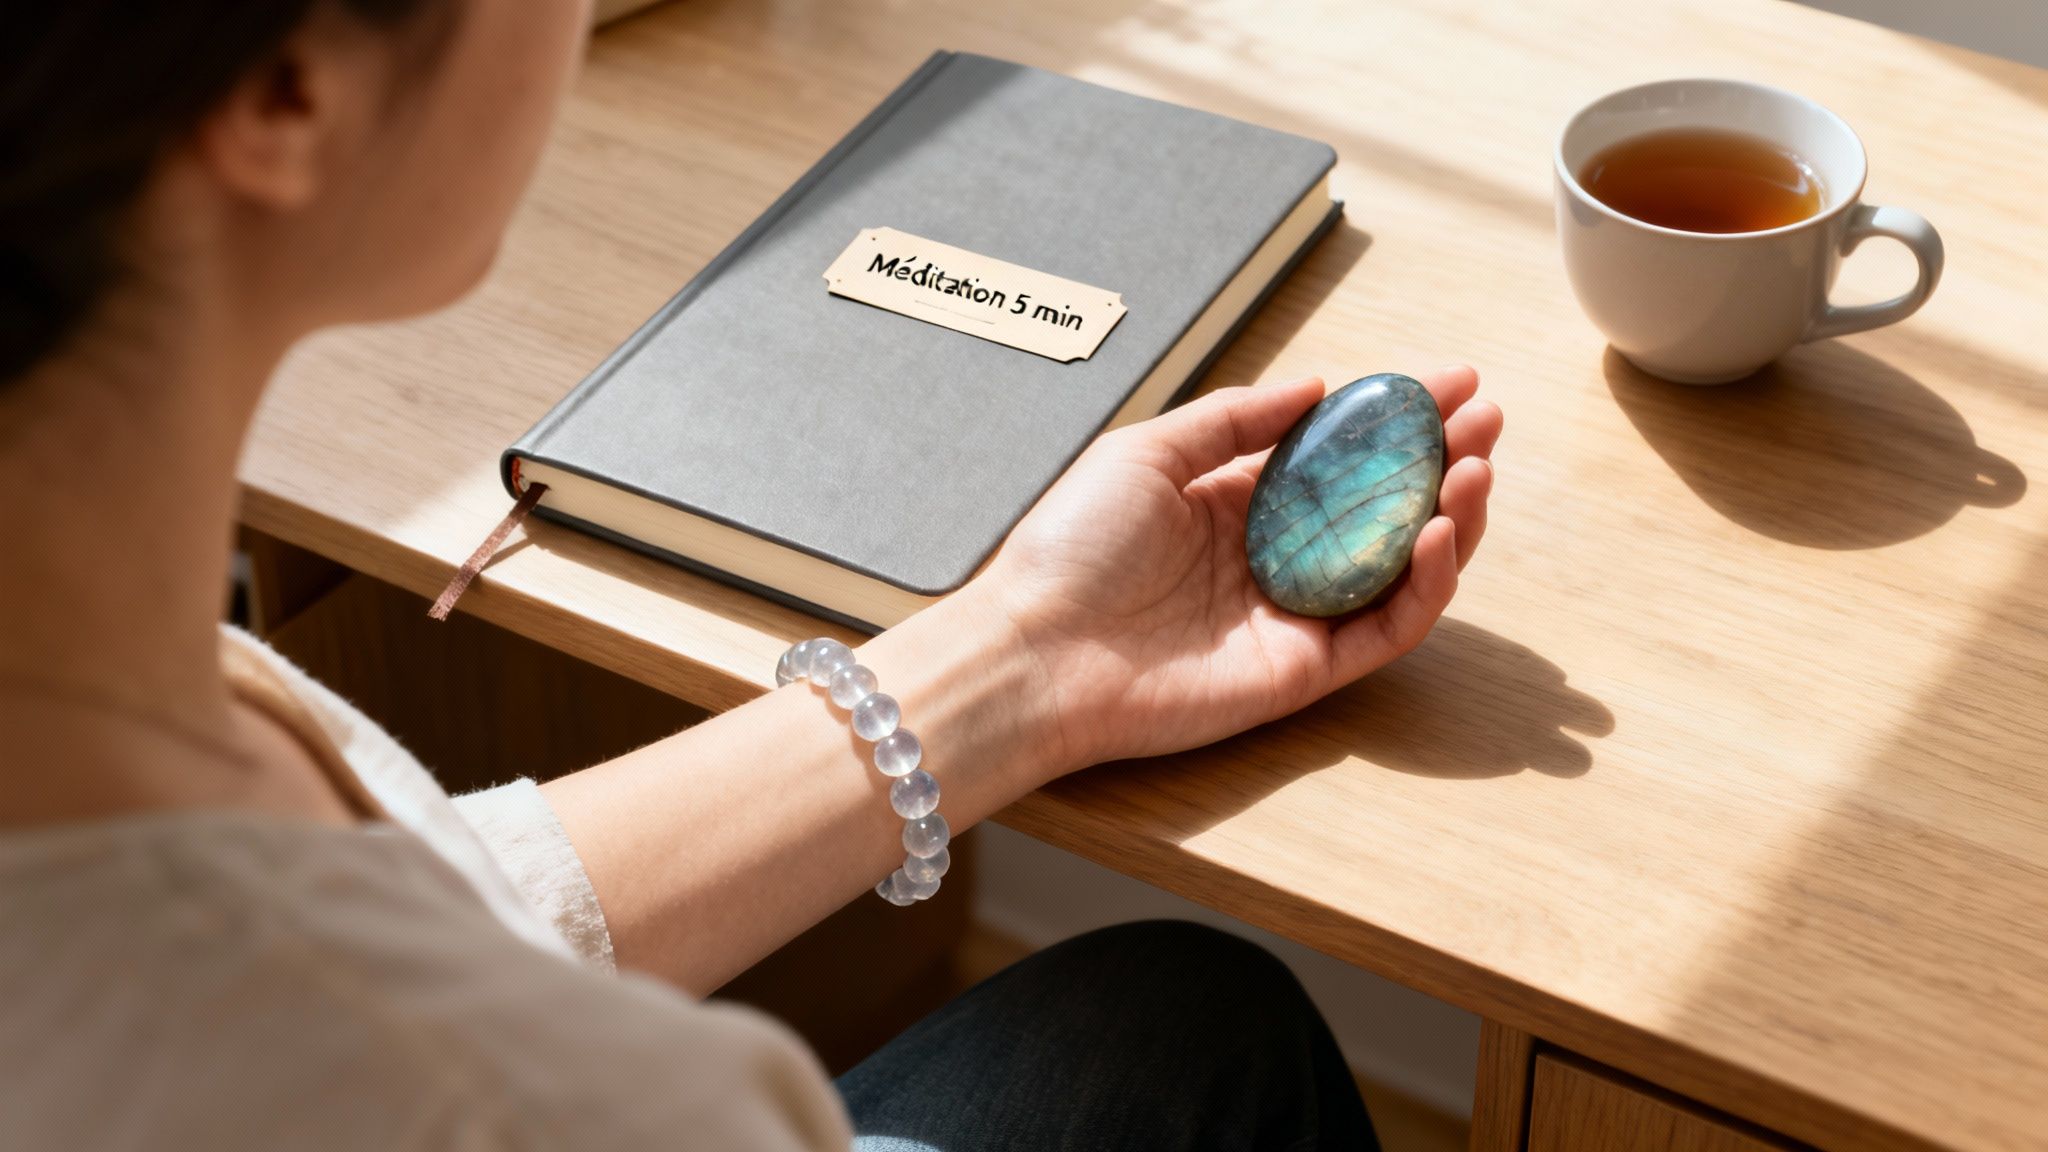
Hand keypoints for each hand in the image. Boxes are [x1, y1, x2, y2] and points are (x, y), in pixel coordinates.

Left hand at [976, 367, 1500, 777]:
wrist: (1035, 649)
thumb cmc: (1072, 547)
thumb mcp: (1148, 451)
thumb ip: (1233, 419)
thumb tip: (1316, 384)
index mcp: (1235, 503)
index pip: (1338, 454)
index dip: (1398, 416)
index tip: (1451, 378)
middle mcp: (1274, 558)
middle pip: (1383, 508)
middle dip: (1443, 459)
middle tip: (1487, 417)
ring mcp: (1292, 616)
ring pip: (1399, 570)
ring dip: (1451, 517)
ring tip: (1477, 466)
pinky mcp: (1302, 671)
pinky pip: (1385, 628)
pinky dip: (1425, 584)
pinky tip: (1437, 531)